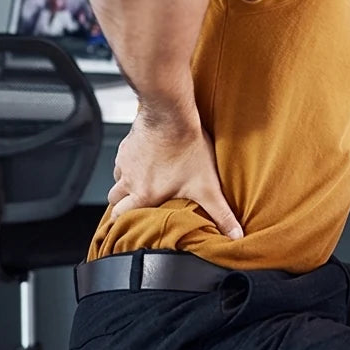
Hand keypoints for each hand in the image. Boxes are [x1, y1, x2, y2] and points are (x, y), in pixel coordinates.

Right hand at [107, 112, 243, 238]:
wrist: (172, 114)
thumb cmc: (187, 148)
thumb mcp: (208, 187)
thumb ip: (221, 213)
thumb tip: (235, 235)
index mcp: (143, 194)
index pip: (119, 217)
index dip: (122, 223)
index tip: (127, 227)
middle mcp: (129, 179)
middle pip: (114, 199)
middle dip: (122, 204)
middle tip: (134, 206)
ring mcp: (125, 160)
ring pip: (117, 178)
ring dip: (126, 183)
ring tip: (143, 183)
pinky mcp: (127, 144)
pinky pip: (122, 158)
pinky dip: (131, 163)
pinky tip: (146, 159)